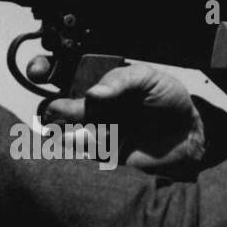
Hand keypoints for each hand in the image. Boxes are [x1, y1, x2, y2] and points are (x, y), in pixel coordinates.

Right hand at [36, 60, 205, 176]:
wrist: (187, 136)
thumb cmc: (169, 101)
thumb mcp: (150, 79)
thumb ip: (122, 80)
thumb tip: (92, 94)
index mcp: (98, 84)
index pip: (61, 73)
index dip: (42, 70)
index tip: (38, 71)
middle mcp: (90, 108)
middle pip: (55, 108)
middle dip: (51, 109)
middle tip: (57, 111)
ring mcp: (93, 132)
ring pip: (63, 134)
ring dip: (63, 134)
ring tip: (79, 134)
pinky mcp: (101, 157)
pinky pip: (81, 157)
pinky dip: (79, 153)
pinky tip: (93, 147)